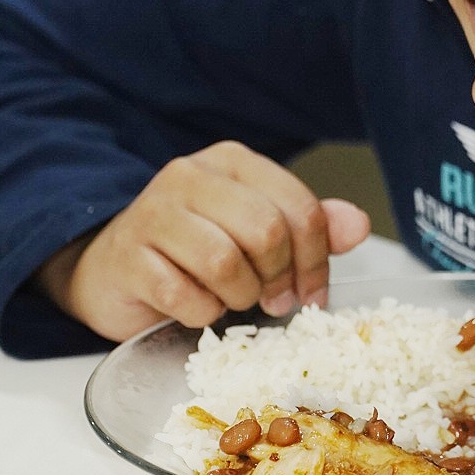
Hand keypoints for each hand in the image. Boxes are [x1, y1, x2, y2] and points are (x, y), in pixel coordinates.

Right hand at [37, 141, 370, 341]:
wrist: (114, 270)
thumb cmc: (194, 249)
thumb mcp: (256, 231)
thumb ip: (308, 227)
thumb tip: (359, 225)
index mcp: (232, 162)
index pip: (298, 206)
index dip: (317, 259)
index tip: (313, 293)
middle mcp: (190, 176)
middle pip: (265, 231)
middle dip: (278, 278)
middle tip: (273, 300)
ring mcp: (153, 213)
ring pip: (224, 263)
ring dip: (238, 296)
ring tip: (230, 298)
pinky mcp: (127, 257)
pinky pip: (184, 297)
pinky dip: (200, 313)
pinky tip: (194, 306)